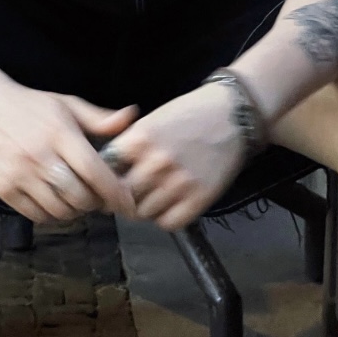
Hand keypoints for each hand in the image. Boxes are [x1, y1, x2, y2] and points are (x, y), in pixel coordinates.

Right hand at [0, 82, 138, 224]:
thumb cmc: (29, 106)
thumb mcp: (66, 104)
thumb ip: (99, 117)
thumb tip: (131, 117)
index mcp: (59, 133)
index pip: (94, 171)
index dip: (115, 192)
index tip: (128, 202)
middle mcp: (39, 155)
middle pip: (79, 197)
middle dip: (96, 203)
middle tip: (100, 198)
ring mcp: (20, 175)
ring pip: (60, 211)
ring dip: (76, 211)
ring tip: (79, 199)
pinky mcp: (4, 189)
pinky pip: (37, 216)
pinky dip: (53, 215)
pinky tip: (56, 201)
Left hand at [104, 83, 248, 230]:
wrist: (231, 114)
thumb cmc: (188, 113)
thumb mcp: (152, 120)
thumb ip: (130, 145)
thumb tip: (107, 171)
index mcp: (140, 138)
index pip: (107, 169)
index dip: (106, 177)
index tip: (110, 181)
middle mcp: (156, 162)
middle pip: (124, 195)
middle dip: (125, 196)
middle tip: (132, 194)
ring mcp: (178, 182)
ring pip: (145, 212)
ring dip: (146, 208)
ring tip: (156, 196)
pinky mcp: (199, 198)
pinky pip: (169, 222)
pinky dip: (166, 217)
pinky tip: (171, 204)